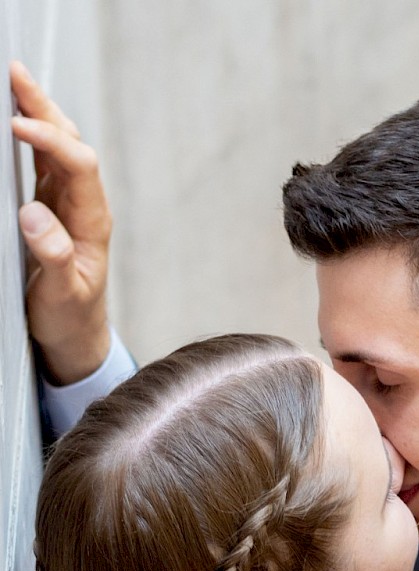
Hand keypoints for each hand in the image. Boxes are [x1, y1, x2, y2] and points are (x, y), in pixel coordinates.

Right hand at [10, 61, 111, 382]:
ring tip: (12, 79)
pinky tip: (12, 116)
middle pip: (70, 143)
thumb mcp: (64, 296)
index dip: (50, 139)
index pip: (78, 165)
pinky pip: (40, 162)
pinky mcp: (49, 207)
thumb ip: (55, 257)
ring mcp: (67, 204)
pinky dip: (27, 134)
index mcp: (93, 222)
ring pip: (55, 146)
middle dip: (43, 106)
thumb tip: (35, 216)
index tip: (17, 125)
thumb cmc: (72, 318)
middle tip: (14, 74)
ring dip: (36, 111)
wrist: (75, 336)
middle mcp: (84, 206)